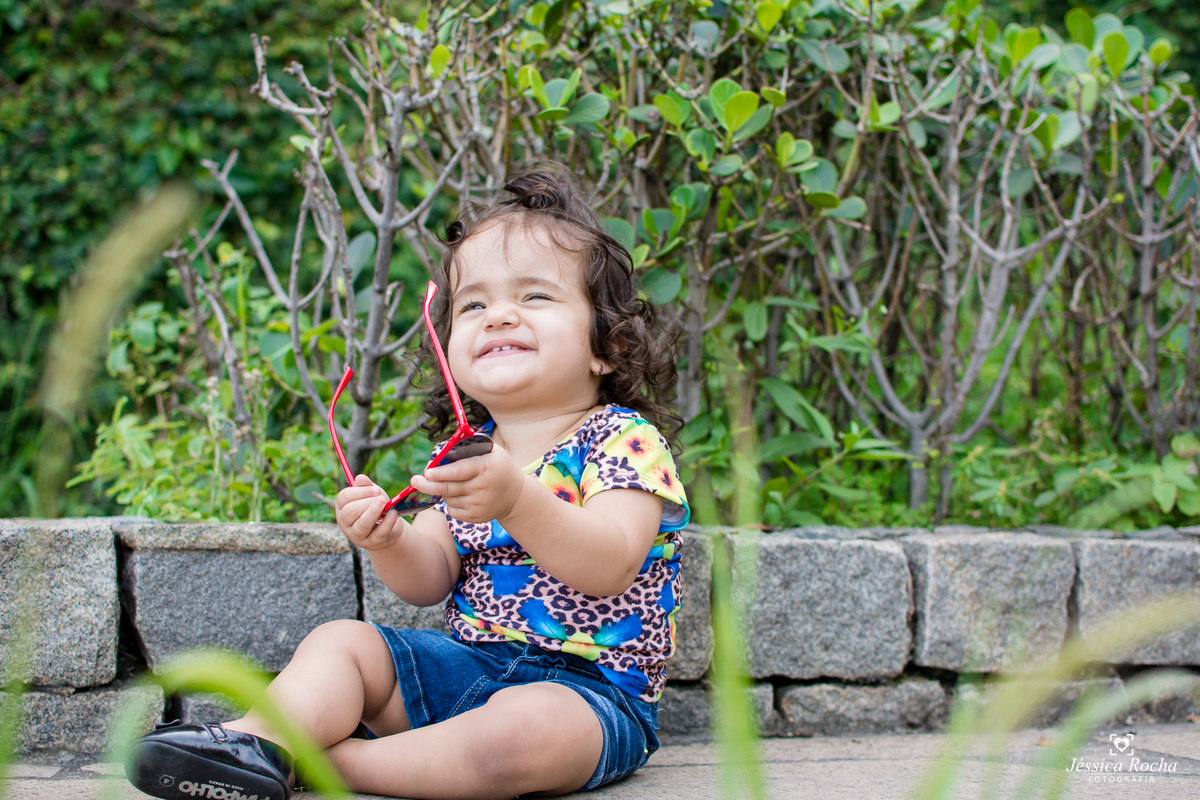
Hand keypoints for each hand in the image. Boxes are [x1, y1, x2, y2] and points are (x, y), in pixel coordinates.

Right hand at [334, 474, 404, 550]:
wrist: (389, 526)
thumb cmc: (377, 507)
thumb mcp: (371, 494)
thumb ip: (366, 486)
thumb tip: (360, 478)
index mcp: (342, 508)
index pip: (344, 497)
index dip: (361, 491)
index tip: (376, 490)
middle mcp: (345, 523)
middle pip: (350, 512)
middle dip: (366, 503)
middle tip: (381, 498)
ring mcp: (357, 536)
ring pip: (362, 525)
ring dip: (374, 513)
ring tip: (386, 504)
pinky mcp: (371, 544)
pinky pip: (378, 534)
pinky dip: (387, 523)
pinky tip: (393, 514)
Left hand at [410, 446, 527, 524]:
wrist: (516, 496)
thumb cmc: (499, 467)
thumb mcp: (493, 450)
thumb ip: (471, 445)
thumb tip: (446, 447)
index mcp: (485, 468)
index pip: (458, 472)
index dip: (441, 473)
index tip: (426, 472)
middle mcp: (482, 488)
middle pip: (447, 488)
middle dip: (427, 485)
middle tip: (414, 481)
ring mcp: (479, 505)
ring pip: (448, 498)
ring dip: (443, 491)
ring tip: (453, 484)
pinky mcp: (476, 517)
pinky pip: (452, 511)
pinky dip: (450, 503)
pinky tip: (461, 496)